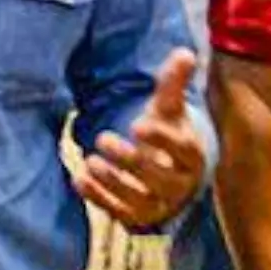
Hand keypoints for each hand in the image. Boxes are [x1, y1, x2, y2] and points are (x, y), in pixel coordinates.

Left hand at [74, 51, 206, 228]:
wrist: (166, 170)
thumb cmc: (167, 133)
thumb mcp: (168, 108)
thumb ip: (174, 83)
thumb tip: (185, 52)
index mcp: (192, 156)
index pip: (183, 150)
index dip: (162, 139)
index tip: (137, 125)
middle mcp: (179, 185)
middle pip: (160, 179)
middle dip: (130, 161)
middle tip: (102, 139)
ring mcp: (159, 204)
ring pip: (139, 200)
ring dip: (113, 183)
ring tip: (90, 161)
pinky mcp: (138, 217)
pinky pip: (120, 213)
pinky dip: (99, 199)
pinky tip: (78, 180)